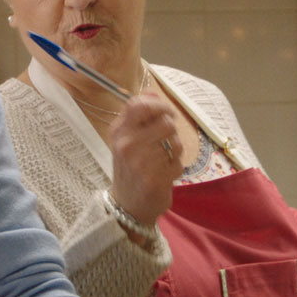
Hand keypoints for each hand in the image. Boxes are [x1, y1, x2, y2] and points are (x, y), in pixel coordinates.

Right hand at [106, 91, 178, 227]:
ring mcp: (140, 163)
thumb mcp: (127, 138)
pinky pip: (178, 162)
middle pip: (165, 121)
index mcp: (118, 131)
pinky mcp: (155, 179)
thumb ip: (139, 114)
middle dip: (172, 128)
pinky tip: (165, 173)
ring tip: (165, 157)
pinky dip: (176, 166)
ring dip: (175, 149)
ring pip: (174, 141)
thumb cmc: (131, 167)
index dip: (159, 105)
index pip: (139, 104)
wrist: (128, 205)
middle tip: (167, 139)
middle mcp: (126, 145)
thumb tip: (151, 91)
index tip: (166, 113)